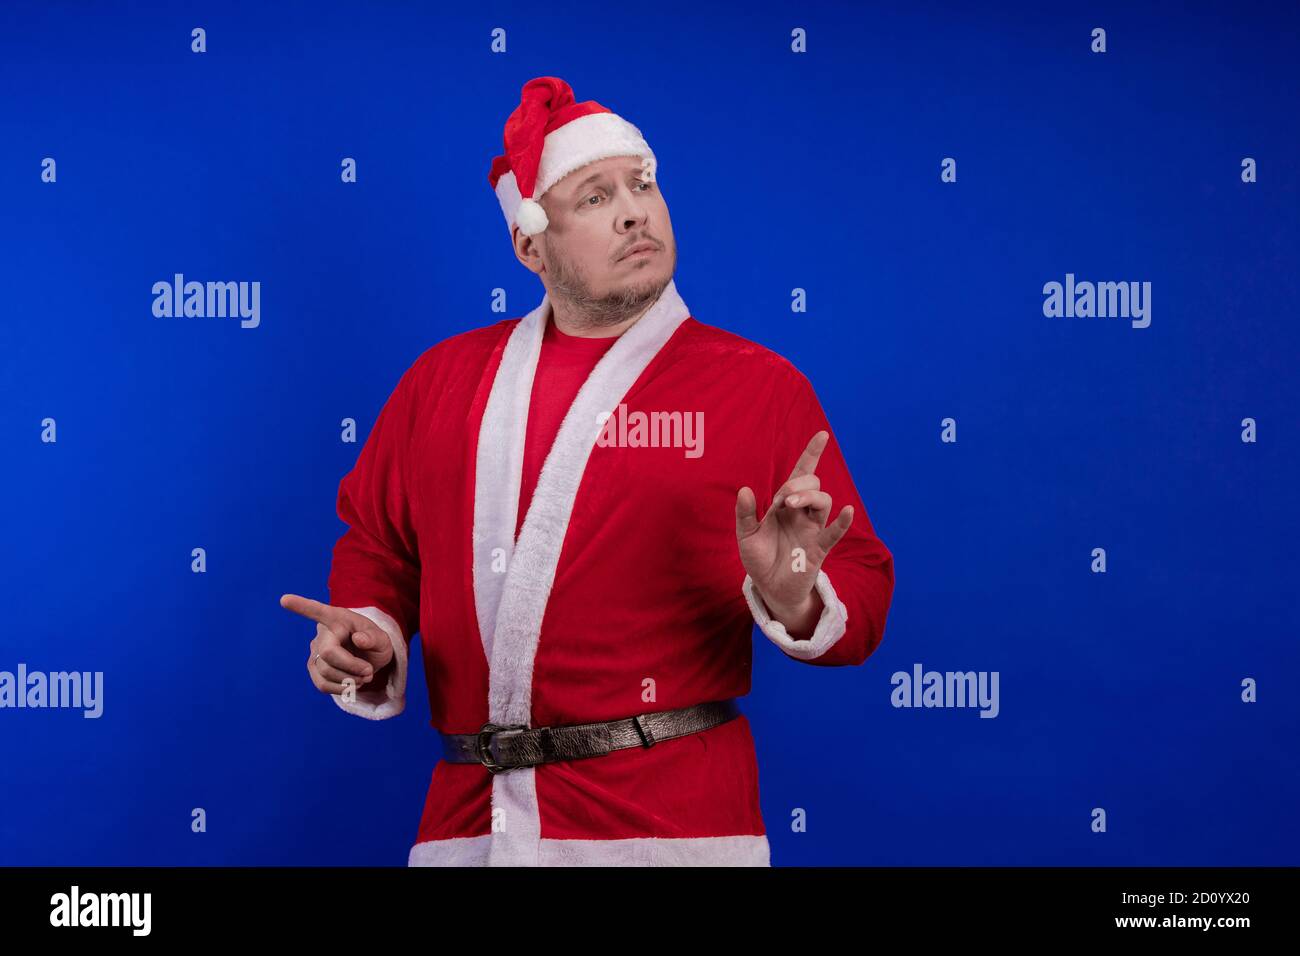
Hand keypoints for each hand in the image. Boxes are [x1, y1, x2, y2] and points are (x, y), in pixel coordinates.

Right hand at [280, 594, 394, 695]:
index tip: (284, 600)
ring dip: (349, 681)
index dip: (301, 606)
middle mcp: (322, 633)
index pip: (318, 611)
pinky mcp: (314, 668)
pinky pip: (322, 685)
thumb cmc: (373, 643)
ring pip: (326, 673)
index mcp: (338, 618)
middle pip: (329, 654)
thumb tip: (359, 640)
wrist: (369, 658)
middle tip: (369, 672)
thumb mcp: (382, 638)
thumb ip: (374, 638)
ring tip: (363, 677)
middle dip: (352, 667)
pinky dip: (341, 689)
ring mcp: (315, 651)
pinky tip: (352, 683)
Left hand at [735, 430, 852, 617]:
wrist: (769, 587)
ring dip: (809, 497)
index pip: (801, 474)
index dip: (812, 454)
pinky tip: (847, 511)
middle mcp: (802, 513)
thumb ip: (745, 513)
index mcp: (785, 505)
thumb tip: (744, 490)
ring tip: (791, 504)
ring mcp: (812, 529)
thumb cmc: (760, 558)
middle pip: (813, 485)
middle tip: (781, 500)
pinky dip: (843, 521)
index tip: (822, 435)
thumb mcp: (745, 535)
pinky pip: (834, 531)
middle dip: (797, 485)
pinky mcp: (819, 548)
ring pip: (823, 501)